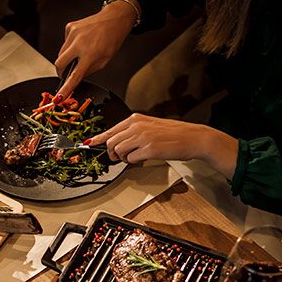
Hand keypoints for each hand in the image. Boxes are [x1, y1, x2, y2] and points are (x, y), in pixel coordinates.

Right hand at [55, 2, 135, 97]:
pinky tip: (80, 43)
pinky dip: (69, 46)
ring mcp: (73, 34)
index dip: (66, 88)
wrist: (114, 19)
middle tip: (67, 72)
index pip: (74, 75)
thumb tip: (75, 78)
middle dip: (61, 71)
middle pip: (59, 63)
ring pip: (60, 53)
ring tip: (79, 53)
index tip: (59, 97)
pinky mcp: (70, 27)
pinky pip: (64, 43)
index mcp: (90, 54)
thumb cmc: (112, 39)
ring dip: (67, 58)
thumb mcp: (103, 61)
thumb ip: (88, 71)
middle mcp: (79, 43)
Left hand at [88, 113, 238, 176]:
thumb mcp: (151, 126)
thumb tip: (117, 143)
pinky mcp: (149, 149)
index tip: (88, 143)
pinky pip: (130, 159)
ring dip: (125, 158)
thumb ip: (134, 132)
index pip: (111, 130)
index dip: (98, 139)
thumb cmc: (174, 134)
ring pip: (118, 151)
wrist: (193, 138)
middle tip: (122, 157)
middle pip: (111, 142)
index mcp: (136, 119)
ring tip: (137, 157)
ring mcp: (142, 137)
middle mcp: (137, 126)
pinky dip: (134, 162)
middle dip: (113, 153)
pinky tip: (144, 158)